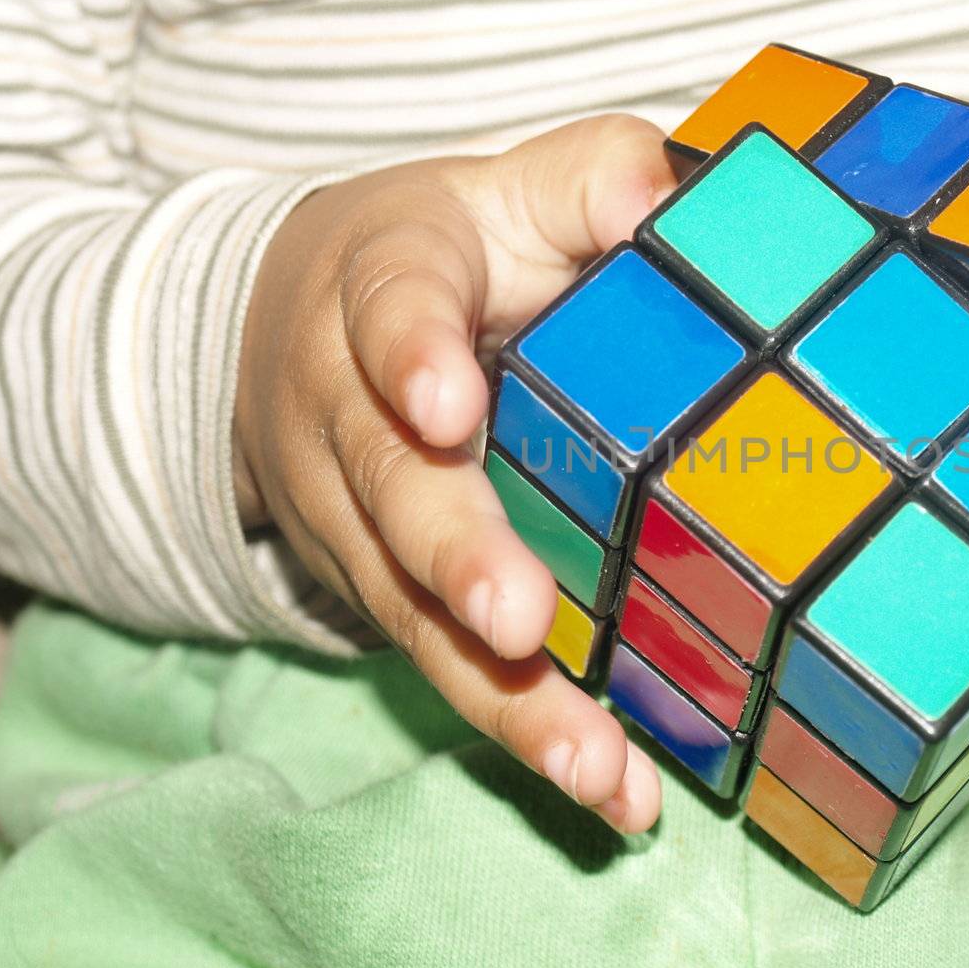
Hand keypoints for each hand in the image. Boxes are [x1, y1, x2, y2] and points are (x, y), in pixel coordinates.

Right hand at [234, 115, 674, 831]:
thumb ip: (586, 178)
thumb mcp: (504, 189)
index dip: (407, 357)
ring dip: (504, 697)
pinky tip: (610, 789)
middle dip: (452, 558)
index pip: (385, 310)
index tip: (444, 407)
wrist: (300, 325)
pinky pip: (451, 668)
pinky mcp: (390, 594)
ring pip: (414, 613)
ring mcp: (359, 520)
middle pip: (389, 491)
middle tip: (515, 620)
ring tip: (592, 767)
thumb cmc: (442, 253)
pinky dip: (528, 734)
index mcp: (381, 288)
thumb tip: (669, 191)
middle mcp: (349, 415)